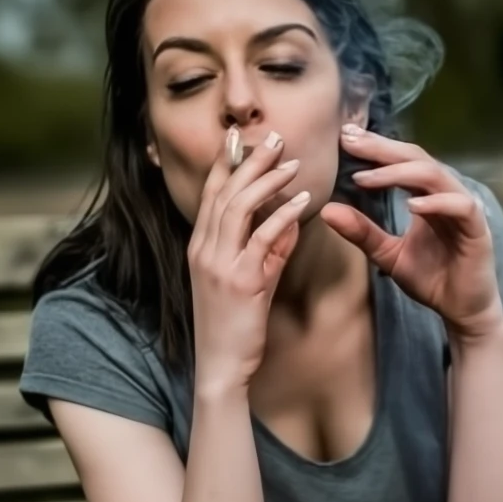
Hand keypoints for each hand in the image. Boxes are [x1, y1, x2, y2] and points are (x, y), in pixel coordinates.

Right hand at [188, 128, 308, 390]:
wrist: (221, 364)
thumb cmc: (233, 325)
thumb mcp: (248, 281)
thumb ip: (268, 250)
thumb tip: (288, 221)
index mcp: (200, 246)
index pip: (211, 194)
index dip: (226, 163)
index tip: (240, 137)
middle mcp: (204, 249)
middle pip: (225, 192)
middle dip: (249, 161)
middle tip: (273, 137)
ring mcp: (220, 264)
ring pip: (239, 208)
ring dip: (267, 181)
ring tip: (291, 162)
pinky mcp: (241, 281)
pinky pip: (262, 239)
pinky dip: (282, 215)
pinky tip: (302, 201)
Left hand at [320, 126, 502, 338]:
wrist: (460, 310)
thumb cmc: (430, 278)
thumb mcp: (387, 254)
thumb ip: (362, 232)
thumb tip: (327, 210)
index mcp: (426, 195)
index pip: (401, 161)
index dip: (375, 148)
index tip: (344, 138)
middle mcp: (446, 194)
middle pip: (416, 158)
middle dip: (382, 149)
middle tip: (350, 141)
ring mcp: (464, 209)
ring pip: (435, 176)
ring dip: (400, 173)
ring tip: (367, 177)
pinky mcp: (478, 229)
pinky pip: (460, 206)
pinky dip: (436, 203)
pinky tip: (411, 205)